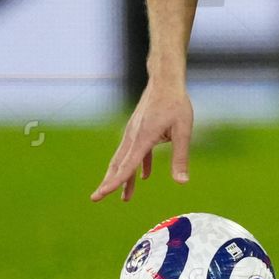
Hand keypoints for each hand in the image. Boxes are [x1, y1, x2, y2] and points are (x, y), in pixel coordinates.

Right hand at [91, 82, 192, 201]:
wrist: (165, 80)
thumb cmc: (176, 103)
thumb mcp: (183, 131)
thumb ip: (181, 157)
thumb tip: (182, 182)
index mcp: (143, 138)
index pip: (127, 166)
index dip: (114, 183)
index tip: (100, 194)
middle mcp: (134, 136)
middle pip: (119, 164)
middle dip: (109, 182)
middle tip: (96, 198)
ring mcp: (134, 132)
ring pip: (125, 159)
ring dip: (124, 177)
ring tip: (124, 197)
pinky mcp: (139, 128)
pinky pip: (136, 151)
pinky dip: (138, 165)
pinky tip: (143, 176)